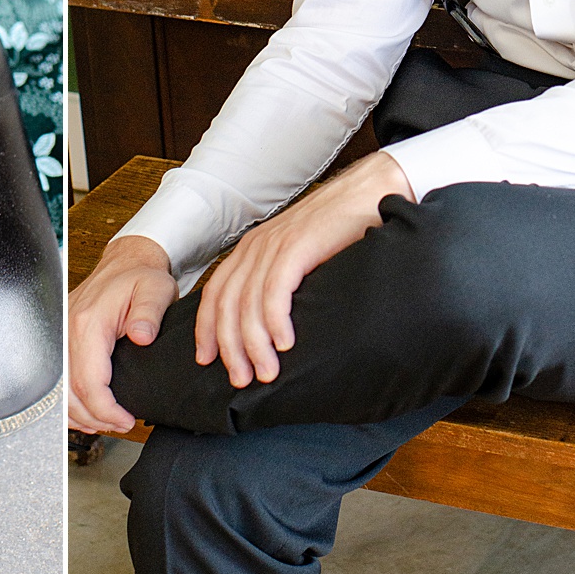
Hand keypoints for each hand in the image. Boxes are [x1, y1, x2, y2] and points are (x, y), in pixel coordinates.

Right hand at [67, 234, 178, 433]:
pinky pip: (59, 381)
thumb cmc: (141, 278)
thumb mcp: (156, 290)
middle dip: (95, 418)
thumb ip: (150, 313)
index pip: (89, 382)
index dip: (106, 410)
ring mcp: (62, 335)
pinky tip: (86, 412)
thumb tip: (142, 337)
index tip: (127, 420)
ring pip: (61, 391)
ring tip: (107, 423)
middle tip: (122, 425)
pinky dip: (70, 403)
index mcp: (89, 323)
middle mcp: (68, 330)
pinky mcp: (63, 339)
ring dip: (81, 414)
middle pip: (71, 393)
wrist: (125, 263)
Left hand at [194, 151, 414, 389]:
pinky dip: (276, 322)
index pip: (215, 293)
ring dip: (254, 344)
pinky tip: (285, 345)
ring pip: (248, 303)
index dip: (206, 329)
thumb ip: (282, 283)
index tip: (206, 360)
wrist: (369, 193)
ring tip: (265, 373)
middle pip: (226, 303)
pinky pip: (275, 291)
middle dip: (229, 346)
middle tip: (240, 380)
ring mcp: (274, 245)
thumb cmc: (340, 231)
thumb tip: (274, 328)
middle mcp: (256, 246)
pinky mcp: (297, 246)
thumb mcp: (300, 258)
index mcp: (251, 249)